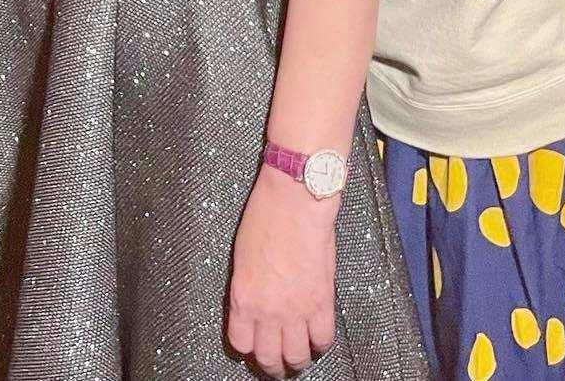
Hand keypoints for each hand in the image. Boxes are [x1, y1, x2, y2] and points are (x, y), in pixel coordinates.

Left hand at [227, 166, 338, 377]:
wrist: (295, 199)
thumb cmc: (266, 215)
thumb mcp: (243, 256)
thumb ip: (248, 286)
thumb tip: (254, 303)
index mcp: (243, 297)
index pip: (241, 344)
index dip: (248, 348)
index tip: (253, 347)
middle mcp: (268, 311)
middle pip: (269, 358)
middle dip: (272, 365)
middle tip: (276, 363)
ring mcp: (296, 309)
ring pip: (297, 356)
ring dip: (297, 360)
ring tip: (298, 356)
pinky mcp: (321, 302)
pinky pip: (323, 339)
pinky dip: (321, 343)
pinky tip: (318, 337)